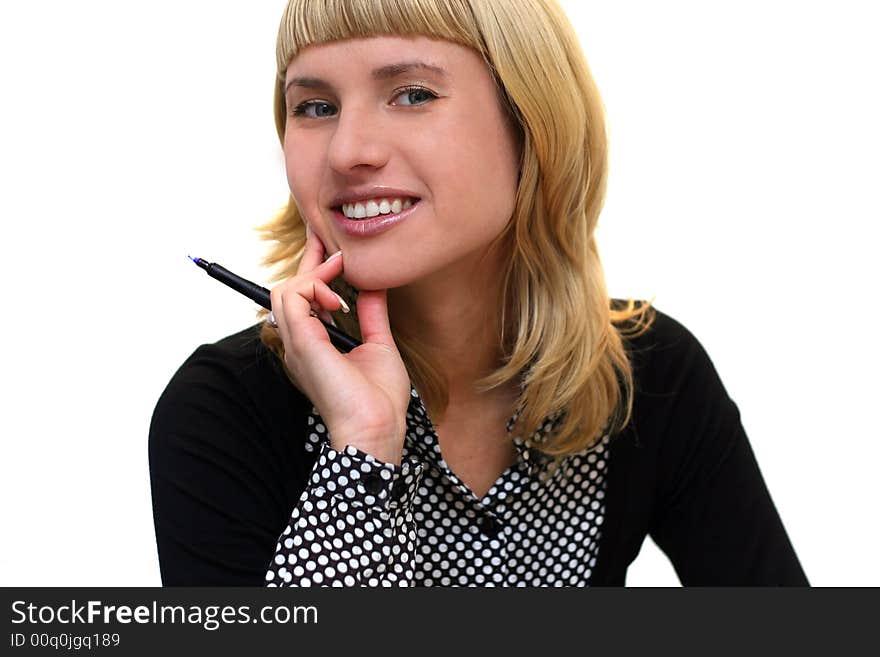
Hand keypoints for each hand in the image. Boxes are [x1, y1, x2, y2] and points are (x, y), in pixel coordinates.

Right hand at [269, 228, 409, 463]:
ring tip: (341, 270)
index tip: (333, 250)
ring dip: (314, 273)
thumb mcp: (379, 345)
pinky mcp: (301, 342)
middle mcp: (299, 343)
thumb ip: (371, 314)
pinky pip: (292, 295)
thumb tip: (374, 284)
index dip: (314, 270)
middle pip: (290, 288)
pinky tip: (338, 294)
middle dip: (310, 260)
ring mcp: (296, 343)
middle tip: (330, 239)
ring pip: (286, 288)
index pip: (303, 299)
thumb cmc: (379, 399)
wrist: (377, 428)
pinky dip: (314, 284)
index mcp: (314, 345)